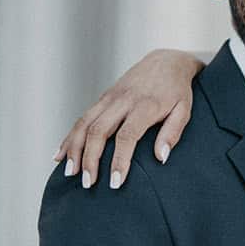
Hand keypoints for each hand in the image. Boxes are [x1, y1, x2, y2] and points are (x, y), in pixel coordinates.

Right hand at [53, 48, 204, 189]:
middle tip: (88, 183)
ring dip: (74, 149)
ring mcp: (109, 98)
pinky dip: (70, 137)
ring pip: (84, 123)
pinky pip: (82, 118)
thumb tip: (161, 158)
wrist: (165, 61)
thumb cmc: (178, 91)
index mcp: (145, 105)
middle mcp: (122, 100)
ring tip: (70, 173)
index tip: (115, 183)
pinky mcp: (102, 98)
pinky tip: (60, 155)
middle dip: (90, 159)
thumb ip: (172, 133)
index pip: (127, 136)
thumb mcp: (184, 110)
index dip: (119, 161)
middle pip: (99, 131)